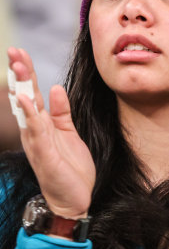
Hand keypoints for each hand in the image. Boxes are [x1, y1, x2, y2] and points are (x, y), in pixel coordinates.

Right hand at [8, 47, 95, 218]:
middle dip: (20, 74)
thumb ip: (61, 111)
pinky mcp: (44, 156)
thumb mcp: (69, 132)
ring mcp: (37, 143)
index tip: (21, 53)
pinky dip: (31, 115)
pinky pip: (36, 132)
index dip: (27, 74)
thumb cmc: (70, 166)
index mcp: (42, 125)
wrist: (74, 198)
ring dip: (22, 88)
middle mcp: (35, 131)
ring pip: (27, 111)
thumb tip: (56, 87)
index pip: (32, 94)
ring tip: (17, 66)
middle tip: (14, 51)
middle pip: (25, 98)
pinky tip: (26, 100)